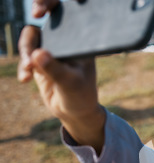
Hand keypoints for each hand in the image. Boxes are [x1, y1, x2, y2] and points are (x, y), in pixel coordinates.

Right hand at [17, 0, 104, 152]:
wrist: (73, 111)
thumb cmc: (80, 96)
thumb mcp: (71, 84)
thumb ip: (55, 70)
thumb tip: (38, 55)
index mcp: (82, 40)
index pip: (72, 13)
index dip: (55, 3)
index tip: (42, 10)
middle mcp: (68, 39)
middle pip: (49, 13)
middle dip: (39, 8)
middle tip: (36, 12)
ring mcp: (53, 47)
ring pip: (31, 37)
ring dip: (26, 52)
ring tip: (29, 72)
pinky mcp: (40, 57)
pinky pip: (25, 53)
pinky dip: (23, 65)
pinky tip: (25, 79)